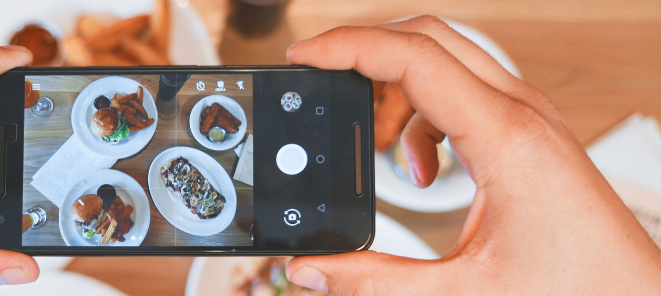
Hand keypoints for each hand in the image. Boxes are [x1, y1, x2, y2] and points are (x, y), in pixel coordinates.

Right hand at [285, 16, 660, 294]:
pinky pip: (462, 93)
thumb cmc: (577, 289)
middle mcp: (520, 112)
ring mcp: (528, 117)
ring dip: (395, 90)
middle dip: (363, 51)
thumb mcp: (461, 292)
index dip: (347, 47)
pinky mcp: (528, 132)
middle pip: (428, 37)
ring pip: (445, 61)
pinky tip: (423, 171)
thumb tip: (311, 269)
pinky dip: (424, 118)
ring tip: (376, 149)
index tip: (302, 57)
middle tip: (319, 78)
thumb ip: (374, 281)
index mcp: (505, 138)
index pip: (413, 58)